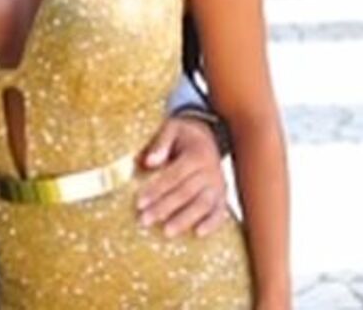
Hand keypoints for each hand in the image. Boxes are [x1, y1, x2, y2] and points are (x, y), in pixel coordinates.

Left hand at [136, 117, 229, 236]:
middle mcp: (210, 171)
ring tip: (166, 232)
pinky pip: (220, 211)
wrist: (209, 136)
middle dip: (164, 208)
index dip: (156, 190)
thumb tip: (148, 162)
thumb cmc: (184, 135)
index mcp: (196, 155)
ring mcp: (218, 185)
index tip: (139, 203)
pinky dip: (212, 223)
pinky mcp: (223, 195)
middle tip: (145, 221)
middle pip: (186, 192)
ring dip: (185, 219)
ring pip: (202, 204)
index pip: (174, 176)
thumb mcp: (172, 128)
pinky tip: (198, 234)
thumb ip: (160, 143)